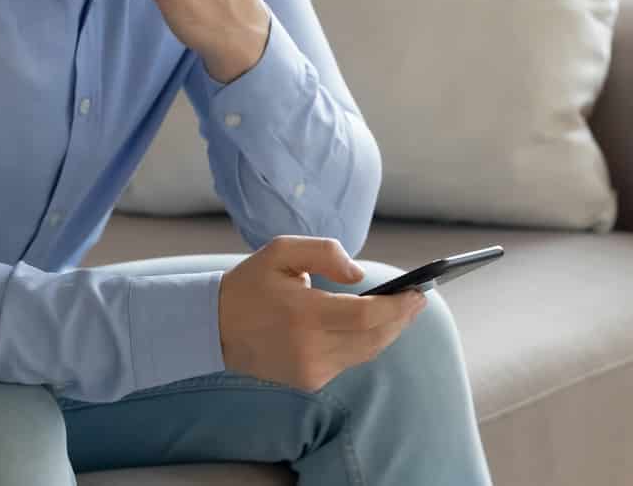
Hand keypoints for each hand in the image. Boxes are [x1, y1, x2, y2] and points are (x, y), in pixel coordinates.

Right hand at [218, 236, 426, 391]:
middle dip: (401, 319)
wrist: (213, 328)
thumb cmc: (250, 284)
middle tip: (419, 300)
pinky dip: (364, 343)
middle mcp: (309, 348)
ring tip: (403, 310)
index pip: (366, 317)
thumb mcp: (282, 250)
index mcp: (303, 314)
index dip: (398, 307)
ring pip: (366, 353)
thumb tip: (360, 276)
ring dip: (388, 332)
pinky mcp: (309, 381)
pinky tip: (373, 326)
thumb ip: (326, 252)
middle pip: (374, 339)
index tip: (419, 293)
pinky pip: (348, 361)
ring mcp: (310, 370)